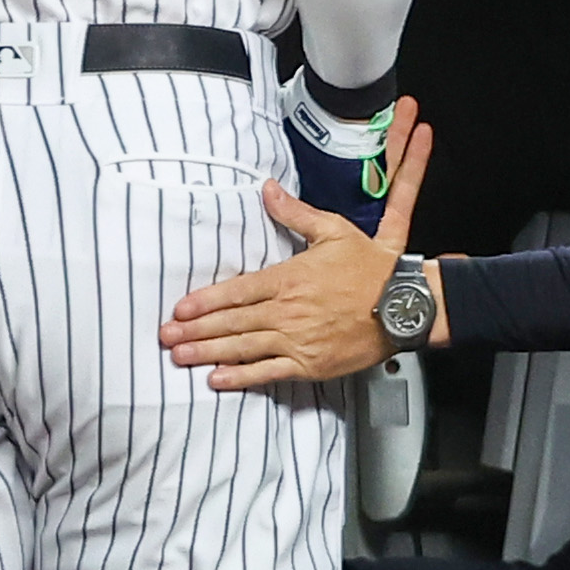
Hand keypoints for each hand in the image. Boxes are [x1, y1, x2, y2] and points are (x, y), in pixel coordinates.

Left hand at [158, 106, 433, 392]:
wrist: (405, 304)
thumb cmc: (371, 267)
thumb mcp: (334, 230)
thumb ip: (295, 214)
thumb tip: (268, 189)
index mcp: (289, 278)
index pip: (237, 291)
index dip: (205, 301)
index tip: (179, 309)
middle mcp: (288, 311)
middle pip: (233, 322)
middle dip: (195, 330)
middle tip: (164, 338)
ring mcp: (298, 341)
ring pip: (244, 348)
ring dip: (209, 353)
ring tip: (180, 358)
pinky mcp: (311, 364)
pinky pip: (270, 373)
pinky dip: (242, 377)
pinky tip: (218, 380)